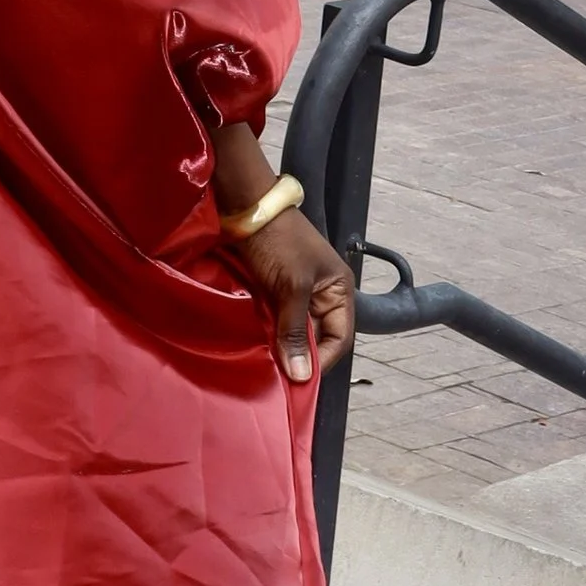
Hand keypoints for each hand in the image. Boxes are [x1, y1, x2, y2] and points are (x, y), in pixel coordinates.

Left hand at [227, 203, 356, 385]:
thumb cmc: (277, 239)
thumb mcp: (292, 286)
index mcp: (339, 290)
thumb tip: (302, 374)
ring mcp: (297, 292)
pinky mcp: (274, 290)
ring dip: (282, 345)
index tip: (301, 379)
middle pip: (316, 337)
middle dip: (301, 355)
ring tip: (268, 364)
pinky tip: (257, 344)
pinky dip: (269, 332)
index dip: (322, 359)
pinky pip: (277, 320)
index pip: (339, 337)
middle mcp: (322, 294)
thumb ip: (295, 330)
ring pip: (294, 330)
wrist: (246, 206)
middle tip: (281, 377)